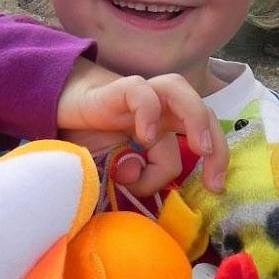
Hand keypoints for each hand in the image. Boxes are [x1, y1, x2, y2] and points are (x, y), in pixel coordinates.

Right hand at [56, 59, 227, 195]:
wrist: (60, 106)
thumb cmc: (92, 136)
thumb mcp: (116, 168)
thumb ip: (130, 175)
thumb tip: (132, 172)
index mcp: (166, 125)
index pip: (203, 134)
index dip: (217, 159)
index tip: (214, 188)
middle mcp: (159, 108)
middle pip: (203, 112)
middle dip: (218, 146)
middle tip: (213, 180)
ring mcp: (141, 95)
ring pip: (179, 90)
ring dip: (196, 120)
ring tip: (199, 149)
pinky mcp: (118, 89)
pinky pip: (142, 93)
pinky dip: (149, 113)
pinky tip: (144, 137)